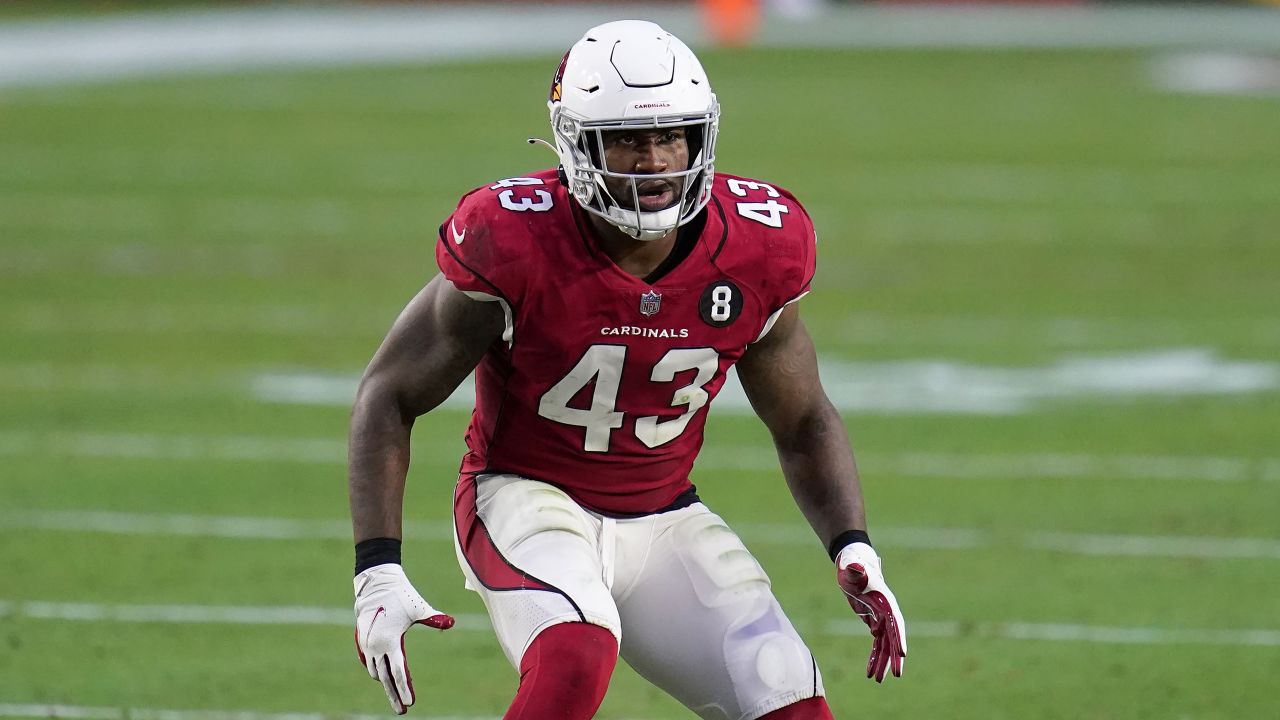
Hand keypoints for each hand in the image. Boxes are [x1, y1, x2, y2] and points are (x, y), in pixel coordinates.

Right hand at [353, 563, 454, 713]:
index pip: (399, 673)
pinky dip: (376, 670)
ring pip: (375, 671)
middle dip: (394, 695)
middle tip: (402, 711)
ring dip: (386, 682)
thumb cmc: (400, 594)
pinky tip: (383, 675)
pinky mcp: (362, 640)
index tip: (410, 704)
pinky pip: (369, 662)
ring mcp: (366, 644)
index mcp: (390, 642)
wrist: (376, 581)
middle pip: (385, 679)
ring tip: (397, 692)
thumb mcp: (418, 608)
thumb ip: (434, 618)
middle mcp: (375, 646)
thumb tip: (452, 623)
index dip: (405, 689)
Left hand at [835, 542, 906, 681]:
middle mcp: (887, 612)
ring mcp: (881, 618)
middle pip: (894, 637)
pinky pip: (877, 643)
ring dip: (883, 662)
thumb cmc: (851, 565)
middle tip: (896, 675)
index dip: (899, 638)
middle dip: (895, 657)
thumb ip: (854, 571)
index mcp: (885, 601)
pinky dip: (874, 656)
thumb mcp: (850, 568)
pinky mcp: (874, 621)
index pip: (895, 622)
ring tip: (878, 680)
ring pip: (885, 645)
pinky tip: (870, 671)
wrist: (852, 563)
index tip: (902, 654)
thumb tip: (854, 568)